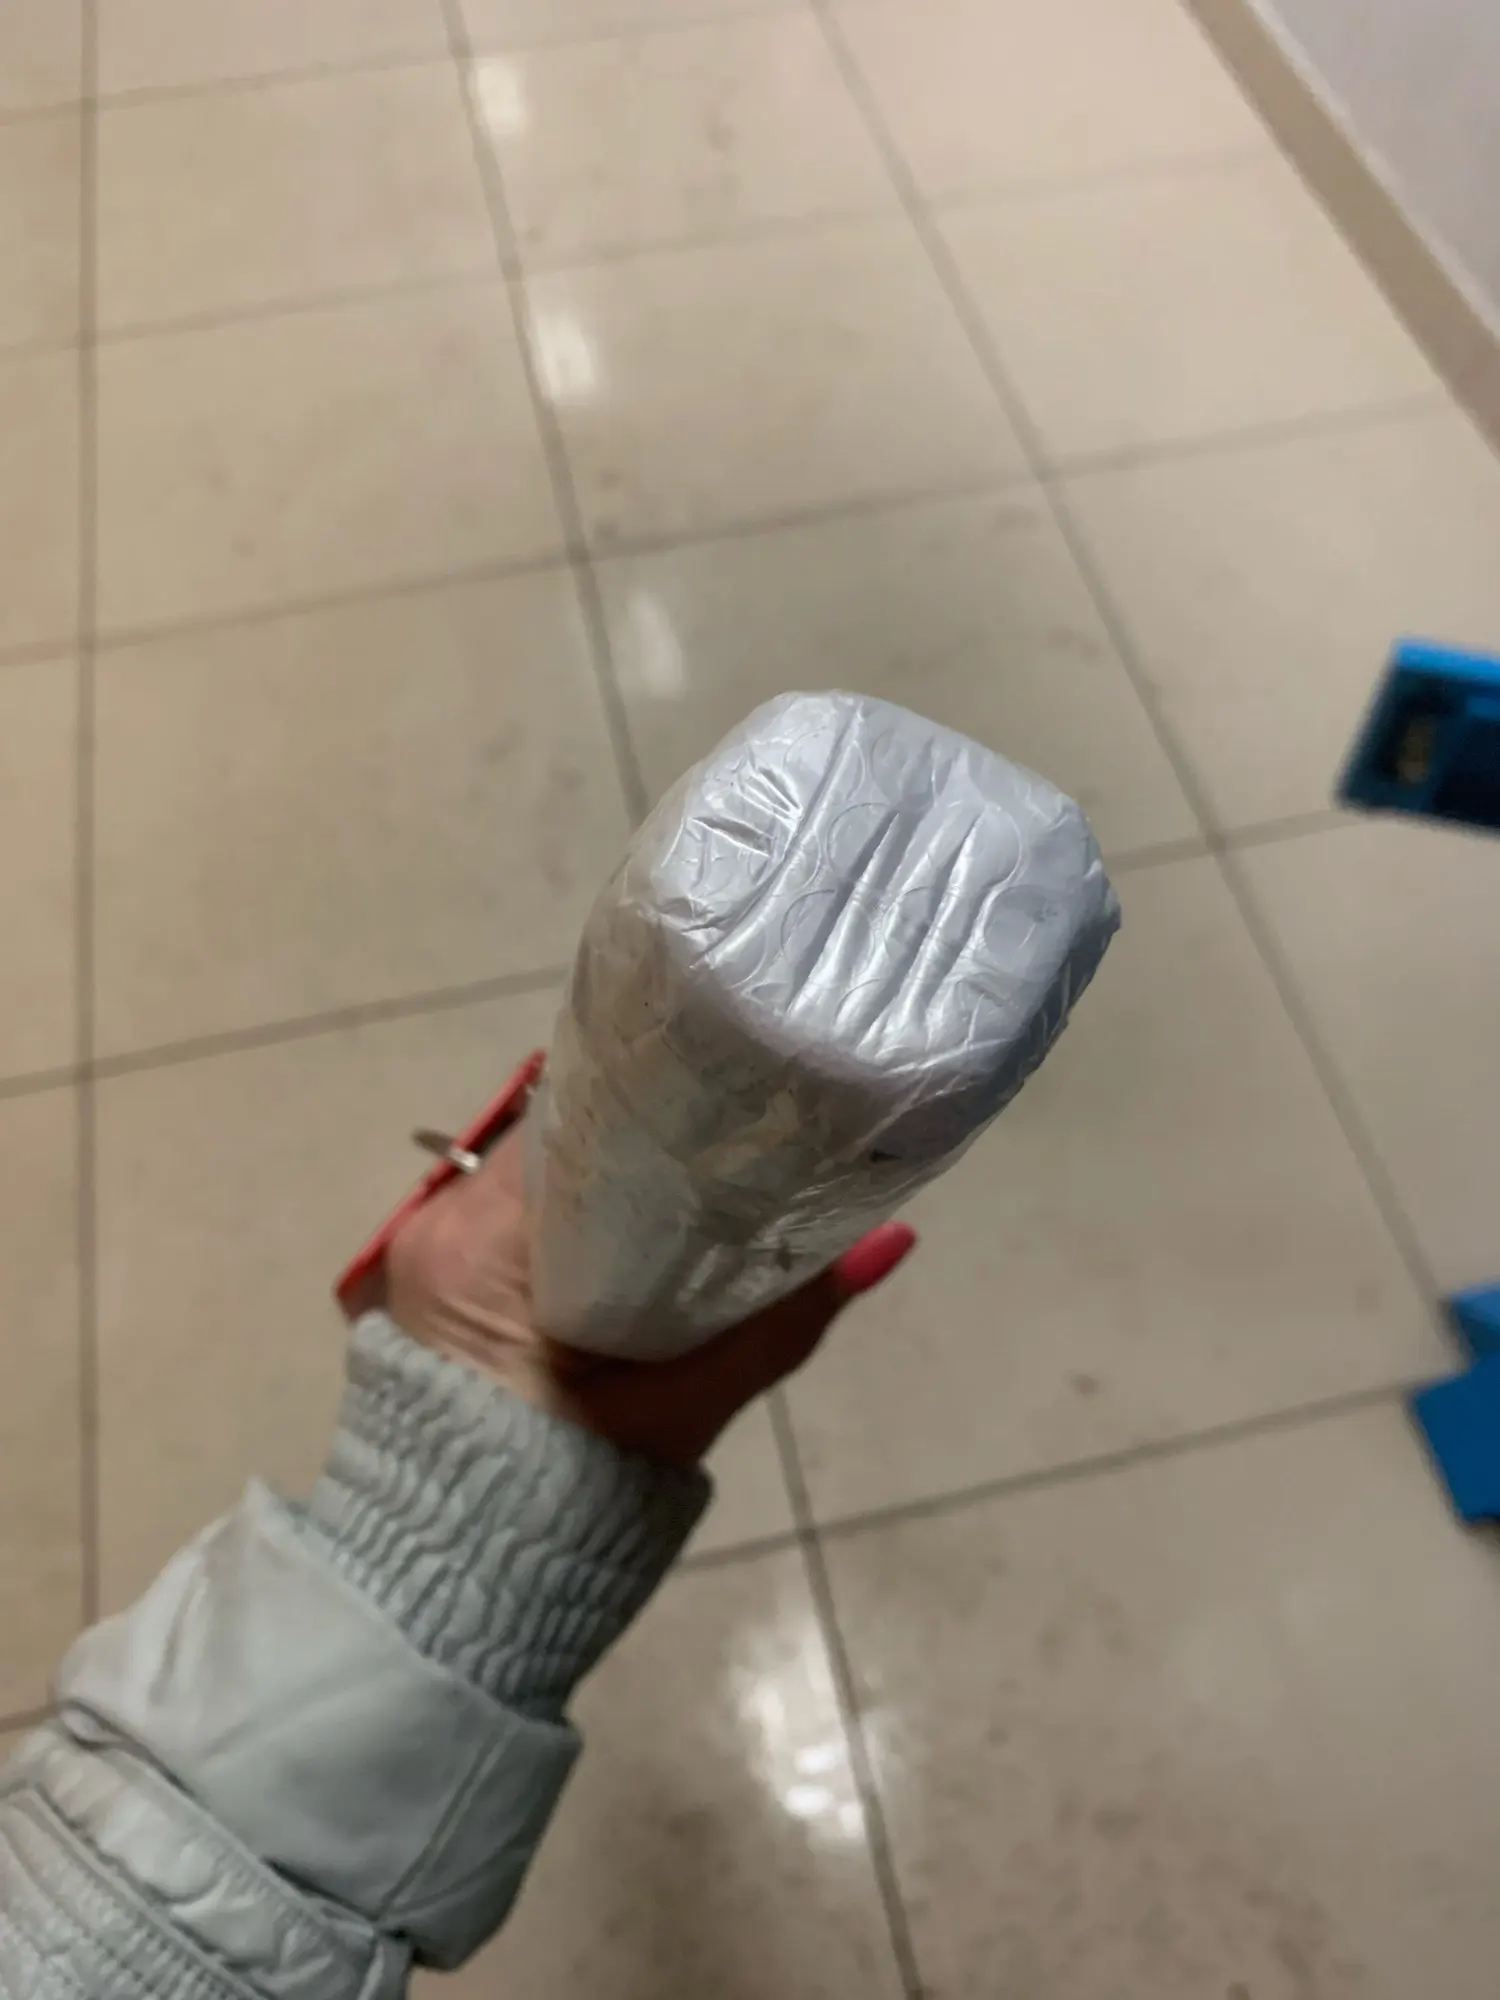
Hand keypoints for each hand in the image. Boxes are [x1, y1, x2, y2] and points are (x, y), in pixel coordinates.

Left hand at [383, 1124, 915, 1468]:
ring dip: (604, 1182)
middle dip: (637, 1145)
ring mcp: (419, 1258)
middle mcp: (436, 1230)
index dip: (652, 1109)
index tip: (725, 1104)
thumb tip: (889, 1242)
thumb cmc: (567, 1502)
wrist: (457, 1596)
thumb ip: (781, 1324)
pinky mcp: (423, 1290)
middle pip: (554, 1148)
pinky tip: (635, 1229)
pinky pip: (507, 1225)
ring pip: (532, 1185)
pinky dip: (571, 1222)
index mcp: (481, 1245)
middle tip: (726, 1138)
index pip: (571, 1126)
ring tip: (692, 1177)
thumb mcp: (684, 1409)